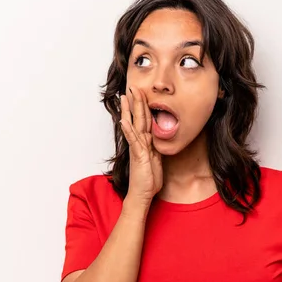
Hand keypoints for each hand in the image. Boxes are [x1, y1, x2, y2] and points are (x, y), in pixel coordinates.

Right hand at [119, 86, 162, 205]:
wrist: (142, 194)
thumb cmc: (148, 179)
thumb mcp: (156, 160)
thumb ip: (155, 147)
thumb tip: (157, 138)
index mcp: (145, 143)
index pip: (145, 120)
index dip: (143, 107)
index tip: (140, 94)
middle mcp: (140, 143)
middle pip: (138, 118)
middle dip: (135, 102)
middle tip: (131, 87)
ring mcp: (137, 148)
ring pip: (134, 125)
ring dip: (129, 111)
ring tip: (125, 97)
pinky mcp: (137, 155)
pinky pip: (133, 140)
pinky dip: (128, 130)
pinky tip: (124, 121)